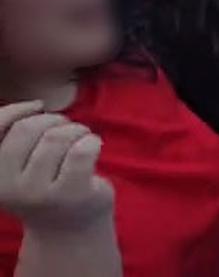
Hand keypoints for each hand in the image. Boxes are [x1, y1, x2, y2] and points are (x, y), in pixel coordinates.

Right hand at [0, 101, 113, 232]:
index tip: (37, 107)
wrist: (69, 230)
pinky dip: (92, 141)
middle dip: (54, 120)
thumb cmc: (45, 185)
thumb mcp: (18, 163)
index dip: (17, 109)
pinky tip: (93, 147)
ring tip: (81, 139)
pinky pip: (81, 150)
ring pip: (57, 137)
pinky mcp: (71, 194)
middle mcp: (8, 186)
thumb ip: (14, 135)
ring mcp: (39, 193)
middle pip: (30, 128)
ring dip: (77, 130)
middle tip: (67, 131)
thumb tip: (34, 104)